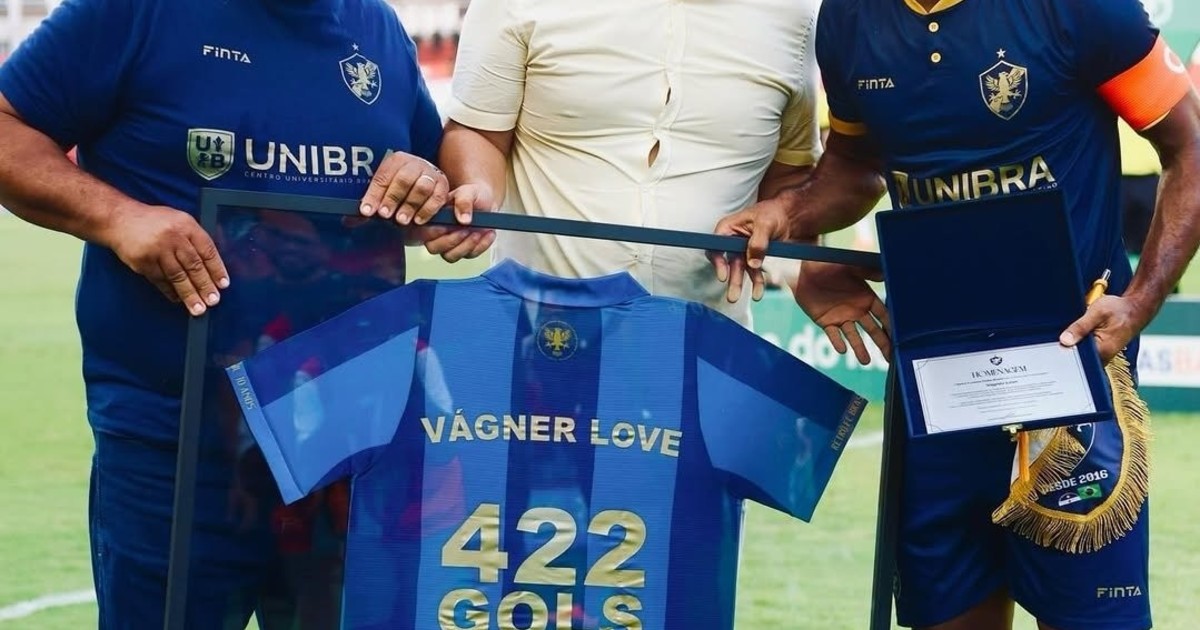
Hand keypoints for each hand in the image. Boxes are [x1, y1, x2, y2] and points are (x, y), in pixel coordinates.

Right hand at [103, 204, 229, 315]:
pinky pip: (160, 280)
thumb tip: (214, 262)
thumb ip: (195, 238)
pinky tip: (178, 300)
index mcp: (186, 225)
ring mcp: (157, 250)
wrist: (119, 219)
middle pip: (194, 266)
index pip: (207, 250)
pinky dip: (170, 291)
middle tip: (213, 301)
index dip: (217, 269)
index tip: (224, 284)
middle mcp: (173, 237)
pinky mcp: (143, 261)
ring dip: (189, 294)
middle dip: (205, 286)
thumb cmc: (154, 221)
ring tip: (198, 308)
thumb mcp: (179, 220)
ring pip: (178, 276)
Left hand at [359, 152, 448, 225]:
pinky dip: (427, 210)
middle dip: (392, 198)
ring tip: (401, 220)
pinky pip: (437, 197)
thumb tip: (347, 221)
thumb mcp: (385, 195)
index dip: (373, 195)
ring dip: (410, 205)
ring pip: (422, 187)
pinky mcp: (443, 186)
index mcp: (396, 161)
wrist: (429, 185)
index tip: (366, 211)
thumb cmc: (403, 192)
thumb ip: (371, 206)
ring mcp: (430, 174)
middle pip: (403, 179)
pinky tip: (418, 220)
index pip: (382, 176)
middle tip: (385, 215)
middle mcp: (414, 164)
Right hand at [417, 183, 496, 262]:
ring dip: (466, 246)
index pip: (424, 231)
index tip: (449, 226)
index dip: (434, 232)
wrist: (485, 201)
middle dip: (451, 241)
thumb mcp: (467, 192)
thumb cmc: (471, 195)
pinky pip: (470, 255)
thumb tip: (463, 220)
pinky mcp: (465, 250)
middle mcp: (437, 234)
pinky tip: (489, 233)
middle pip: (434, 248)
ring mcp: (450, 244)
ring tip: (479, 231)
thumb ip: (463, 201)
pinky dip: (481, 246)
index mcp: (432, 219)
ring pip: (451, 256)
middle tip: (466, 230)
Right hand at [708, 199, 793, 302]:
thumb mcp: (766, 223)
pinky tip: (760, 292)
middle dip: (732, 280)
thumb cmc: (774, 212)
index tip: (723, 276)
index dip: (718, 262)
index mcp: (728, 228)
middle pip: (728, 263)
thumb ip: (758, 242)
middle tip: (733, 297)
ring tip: (755, 297)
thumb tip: (752, 263)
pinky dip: (758, 282)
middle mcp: (732, 241)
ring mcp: (743, 250)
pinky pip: (754, 272)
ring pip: (741, 270)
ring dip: (745, 285)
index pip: (715, 247)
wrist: (791, 216)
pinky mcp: (754, 257)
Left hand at [794, 261, 890, 364]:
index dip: (891, 326)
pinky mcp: (826, 322)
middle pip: (873, 330)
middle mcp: (856, 310)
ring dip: (860, 348)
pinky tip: (842, 350)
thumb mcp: (851, 266)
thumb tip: (885, 273)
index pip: (883, 315)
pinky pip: (833, 334)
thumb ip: (867, 270)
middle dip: (882, 343)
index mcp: (866, 298)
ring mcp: (841, 317)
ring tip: (865, 361)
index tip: (901, 338)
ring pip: (854, 336)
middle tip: (891, 357)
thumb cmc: (830, 264)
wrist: (804, 269)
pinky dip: (837, 342)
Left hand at [1059, 295, 1148, 362]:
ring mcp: (1103, 355)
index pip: (1076, 358)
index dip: (1062, 351)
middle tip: (1059, 338)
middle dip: (1066, 348)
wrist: (1135, 309)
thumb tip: (1064, 340)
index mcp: (1102, 350)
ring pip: (1080, 354)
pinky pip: (1085, 350)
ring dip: (1072, 345)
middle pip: (1077, 358)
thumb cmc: (1119, 309)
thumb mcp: (1097, 312)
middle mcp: (1103, 357)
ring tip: (1071, 334)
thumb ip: (1080, 326)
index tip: (1052, 346)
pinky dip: (1079, 343)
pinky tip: (1076, 335)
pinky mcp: (1101, 351)